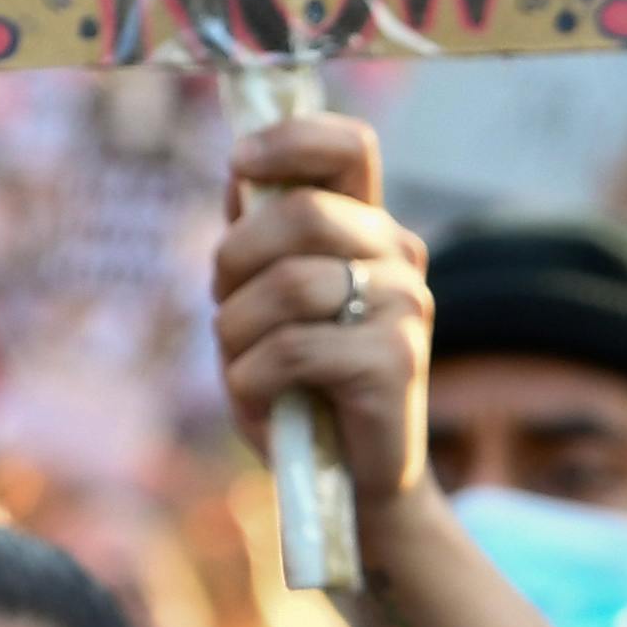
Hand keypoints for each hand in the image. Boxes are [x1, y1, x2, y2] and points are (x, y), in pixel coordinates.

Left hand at [213, 112, 432, 518]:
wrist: (350, 487)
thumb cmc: (300, 390)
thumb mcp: (267, 305)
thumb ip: (260, 240)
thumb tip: (241, 173)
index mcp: (371, 232)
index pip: (349, 146)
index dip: (290, 140)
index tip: (239, 164)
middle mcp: (399, 260)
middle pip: (301, 213)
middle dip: (235, 259)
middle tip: (222, 306)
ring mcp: (404, 310)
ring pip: (288, 284)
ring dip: (236, 331)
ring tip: (241, 365)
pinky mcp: (395, 366)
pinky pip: (293, 349)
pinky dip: (252, 379)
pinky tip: (260, 400)